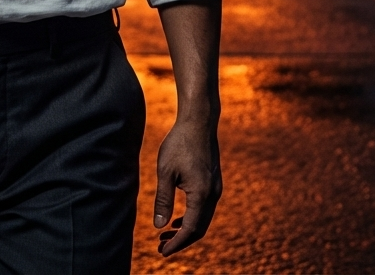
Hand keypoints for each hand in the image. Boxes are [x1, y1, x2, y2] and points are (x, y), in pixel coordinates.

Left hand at [152, 118, 221, 256]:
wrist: (198, 122)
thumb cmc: (179, 143)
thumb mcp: (165, 171)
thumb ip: (163, 200)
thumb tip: (159, 226)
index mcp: (202, 194)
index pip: (191, 230)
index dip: (177, 244)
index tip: (162, 252)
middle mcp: (213, 194)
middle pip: (199, 228)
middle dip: (181, 240)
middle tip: (161, 247)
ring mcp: (216, 188)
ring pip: (203, 219)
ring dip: (186, 230)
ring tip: (167, 235)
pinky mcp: (213, 182)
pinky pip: (205, 208)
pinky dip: (192, 218)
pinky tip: (178, 218)